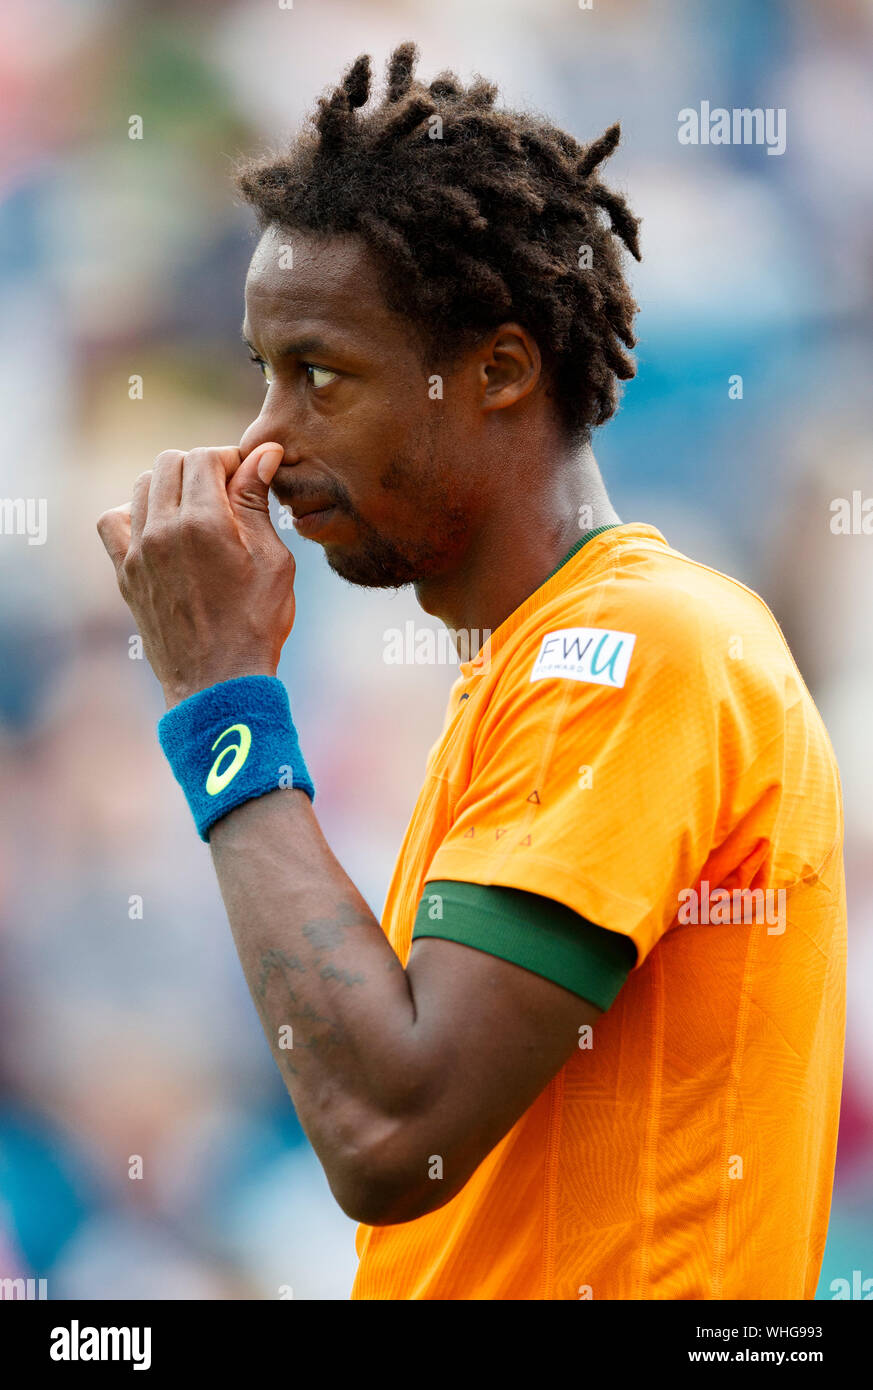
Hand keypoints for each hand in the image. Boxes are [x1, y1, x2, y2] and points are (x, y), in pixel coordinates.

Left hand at [97, 443, 292, 707]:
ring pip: (141, 486)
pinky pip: (112, 521)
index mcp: (204, 523)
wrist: (218, 682)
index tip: (247, 477)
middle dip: (201, 468)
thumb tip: (261, 454)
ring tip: (196, 510)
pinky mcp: (125, 573)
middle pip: (170, 463)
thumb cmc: (256, 624)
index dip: (230, 460)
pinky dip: (133, 514)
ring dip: (169, 486)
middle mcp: (162, 530)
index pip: (205, 458)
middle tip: (226, 493)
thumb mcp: (273, 560)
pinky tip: (158, 528)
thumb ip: (258, 502)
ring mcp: (138, 552)